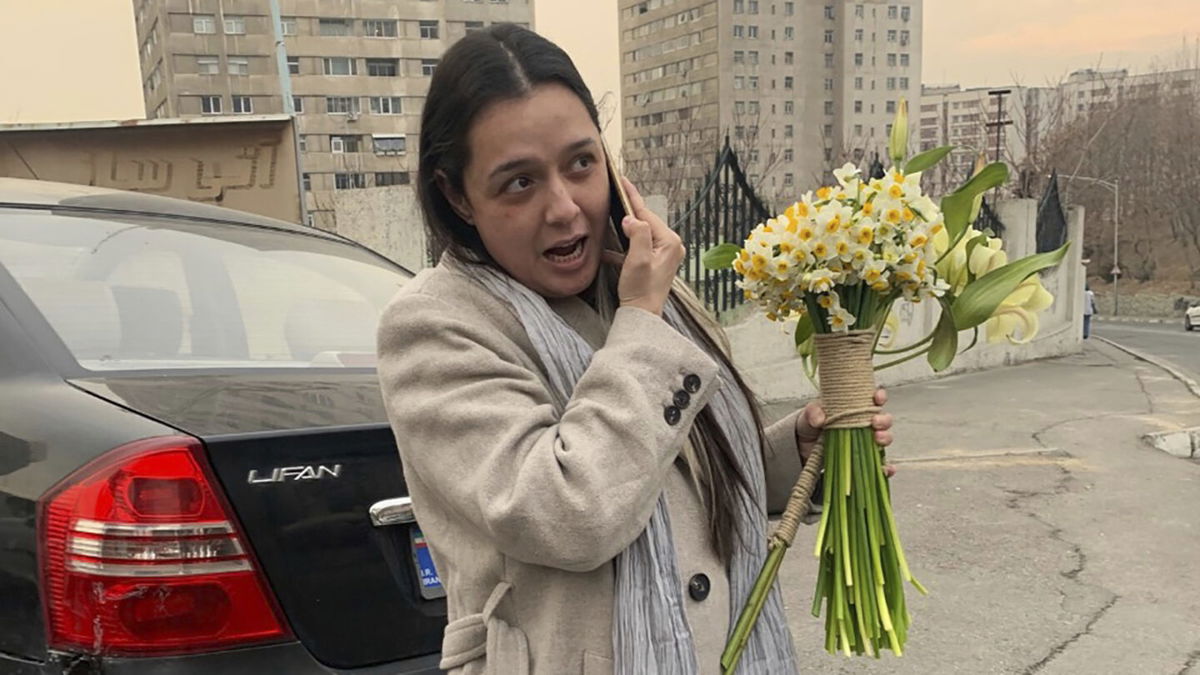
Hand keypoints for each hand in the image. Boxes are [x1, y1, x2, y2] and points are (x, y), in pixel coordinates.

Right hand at [600, 177, 684, 315]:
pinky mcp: (654, 262)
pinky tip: (611, 245)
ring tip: (614, 210)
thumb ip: (638, 234)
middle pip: (646, 220)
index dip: (632, 197)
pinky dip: (625, 244)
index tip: (622, 181)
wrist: (642, 314)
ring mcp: (663, 254)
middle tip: (618, 190)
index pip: (647, 213)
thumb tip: (632, 218)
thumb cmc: (641, 290)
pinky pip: (638, 246)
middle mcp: (670, 246)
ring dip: (627, 225)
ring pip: (641, 232)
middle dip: (630, 208)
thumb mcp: (638, 259)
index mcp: (669, 242)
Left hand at [795, 388, 896, 477]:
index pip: (873, 398)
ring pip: (884, 438)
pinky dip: (885, 467)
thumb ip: (813, 412)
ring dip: (885, 438)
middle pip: (883, 419)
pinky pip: (879, 464)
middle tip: (874, 423)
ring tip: (877, 440)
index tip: (877, 398)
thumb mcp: (808, 414)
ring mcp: (865, 441)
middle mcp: (864, 423)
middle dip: (884, 420)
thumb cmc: (809, 424)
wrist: (802, 447)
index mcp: (854, 407)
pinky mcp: (863, 459)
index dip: (879, 396)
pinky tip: (886, 469)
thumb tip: (820, 419)